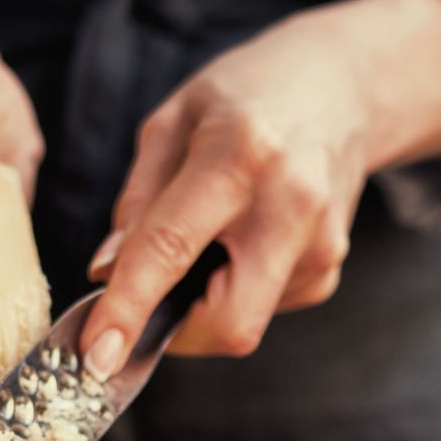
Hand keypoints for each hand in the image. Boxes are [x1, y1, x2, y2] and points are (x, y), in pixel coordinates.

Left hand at [77, 0, 440, 377]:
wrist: (344, 86)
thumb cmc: (247, 95)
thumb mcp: (173, 122)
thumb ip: (137, 201)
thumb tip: (106, 275)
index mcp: (240, 154)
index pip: (172, 248)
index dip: (129, 308)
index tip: (96, 354)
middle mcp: (290, 205)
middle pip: (229, 322)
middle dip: (176, 334)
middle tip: (144, 306)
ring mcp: (321, 244)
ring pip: (243, 320)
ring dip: (204, 298)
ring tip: (215, 231)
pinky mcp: (329, 268)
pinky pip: (262, 305)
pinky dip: (234, 286)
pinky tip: (245, 236)